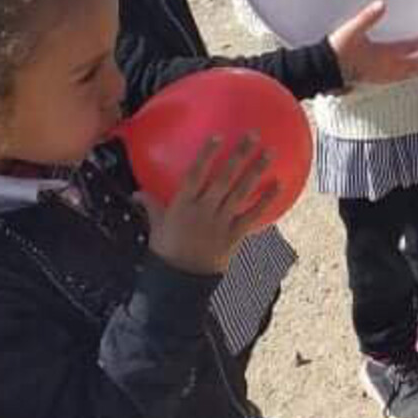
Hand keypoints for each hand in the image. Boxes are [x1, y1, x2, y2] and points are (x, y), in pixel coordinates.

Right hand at [139, 134, 276, 274]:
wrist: (180, 282)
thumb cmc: (166, 252)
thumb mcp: (156, 226)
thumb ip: (151, 205)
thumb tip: (137, 192)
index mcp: (182, 205)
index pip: (195, 174)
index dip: (206, 154)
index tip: (218, 136)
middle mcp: (203, 210)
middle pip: (224, 177)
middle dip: (239, 154)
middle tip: (253, 135)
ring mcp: (220, 222)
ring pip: (240, 192)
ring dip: (256, 171)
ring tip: (269, 153)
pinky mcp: (234, 235)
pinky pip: (253, 215)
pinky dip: (266, 199)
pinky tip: (279, 185)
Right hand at [329, 0, 417, 84]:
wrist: (324, 69)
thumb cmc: (337, 50)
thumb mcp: (352, 29)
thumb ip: (367, 17)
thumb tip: (382, 4)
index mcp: (383, 55)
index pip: (410, 48)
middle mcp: (386, 68)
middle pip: (414, 65)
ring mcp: (381, 76)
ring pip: (407, 75)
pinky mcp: (374, 80)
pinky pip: (398, 80)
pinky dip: (408, 76)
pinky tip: (406, 74)